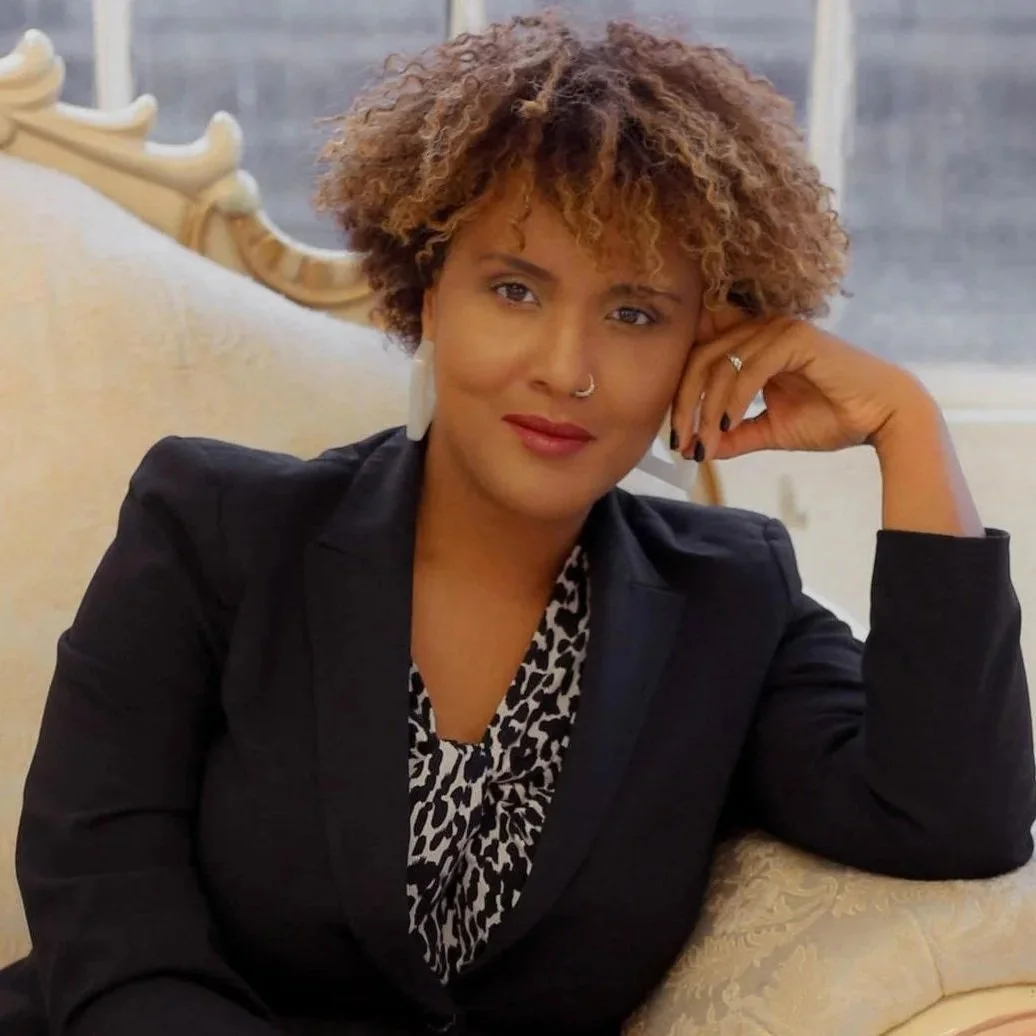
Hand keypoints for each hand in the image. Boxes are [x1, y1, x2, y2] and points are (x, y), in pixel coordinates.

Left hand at [671, 304, 934, 460]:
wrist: (882, 418)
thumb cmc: (833, 418)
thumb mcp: (771, 430)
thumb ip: (736, 435)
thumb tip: (700, 450)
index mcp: (752, 344)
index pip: (699, 358)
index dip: (680, 394)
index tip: (675, 436)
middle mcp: (760, 329)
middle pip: (700, 359)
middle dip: (683, 404)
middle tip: (679, 443)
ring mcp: (778, 328)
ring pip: (721, 365)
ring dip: (706, 409)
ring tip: (703, 443)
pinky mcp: (795, 337)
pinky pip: (749, 368)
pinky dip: (733, 399)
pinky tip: (727, 425)